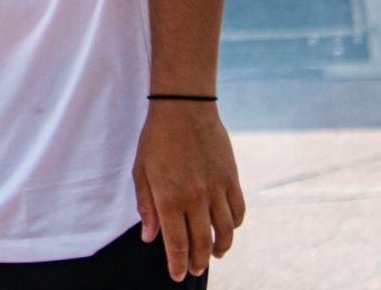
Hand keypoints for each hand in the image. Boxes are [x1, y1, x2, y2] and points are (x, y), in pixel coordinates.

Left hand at [134, 101, 245, 281]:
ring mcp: (216, 189)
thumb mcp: (141, 171)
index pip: (177, 244)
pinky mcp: (232, 179)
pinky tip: (228, 229)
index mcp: (169, 198)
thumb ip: (146, 207)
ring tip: (214, 254)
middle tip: (195, 270)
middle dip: (198, 262)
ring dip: (220, 248)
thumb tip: (150, 237)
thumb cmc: (157, 138)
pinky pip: (239, 211)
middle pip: (202, 243)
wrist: (183, 107)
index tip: (177, 275)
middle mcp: (195, 198)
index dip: (178, 264)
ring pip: (226, 232)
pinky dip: (235, 226)